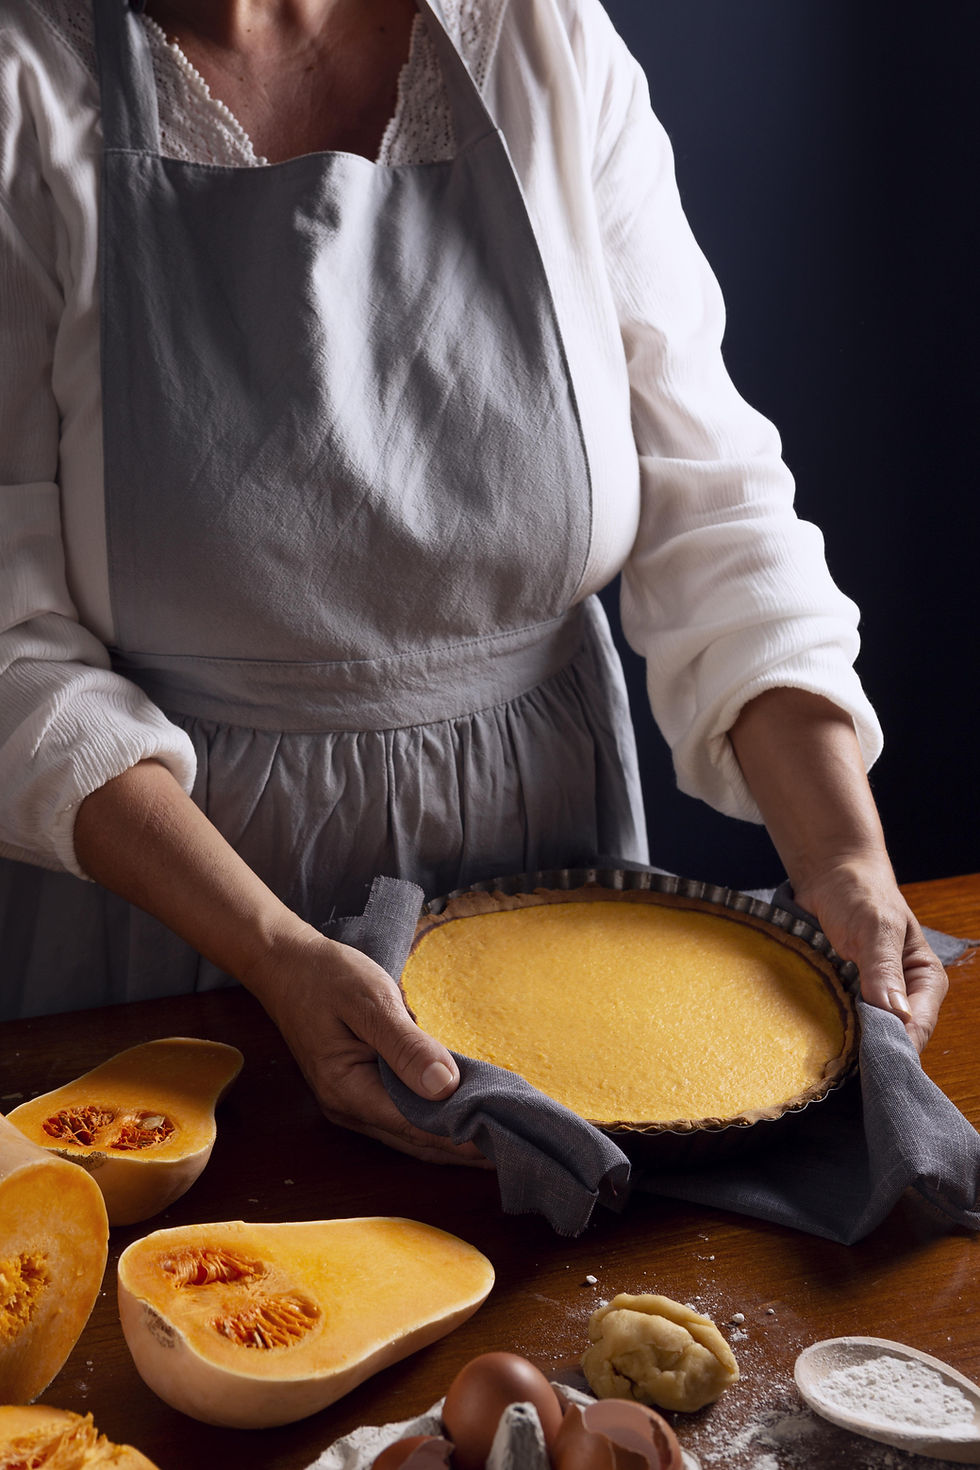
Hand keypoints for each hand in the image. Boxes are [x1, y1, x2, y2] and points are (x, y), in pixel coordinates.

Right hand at [245, 922, 490, 1165]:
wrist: (285, 963)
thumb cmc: (326, 976)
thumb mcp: (369, 1002)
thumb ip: (406, 1045)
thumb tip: (444, 1084)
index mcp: (348, 1090)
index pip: (417, 1126)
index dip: (461, 1136)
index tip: (504, 1140)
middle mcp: (348, 1108)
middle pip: (416, 1139)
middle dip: (463, 1147)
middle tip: (514, 1148)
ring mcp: (351, 1103)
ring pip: (410, 1132)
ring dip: (451, 1137)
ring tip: (498, 1139)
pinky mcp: (357, 1090)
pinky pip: (402, 1115)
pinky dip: (434, 1119)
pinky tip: (463, 1116)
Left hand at [793, 858, 947, 1052]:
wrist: (828, 874)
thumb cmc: (860, 893)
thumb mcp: (876, 926)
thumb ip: (884, 968)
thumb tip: (897, 1017)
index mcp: (924, 980)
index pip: (918, 1026)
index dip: (896, 1044)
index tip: (870, 1056)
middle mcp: (902, 995)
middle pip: (892, 1037)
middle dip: (870, 1047)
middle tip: (844, 1058)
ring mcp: (871, 998)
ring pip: (864, 1034)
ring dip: (847, 1040)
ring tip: (828, 1050)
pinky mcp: (845, 996)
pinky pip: (840, 1022)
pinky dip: (829, 1026)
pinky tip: (813, 1034)